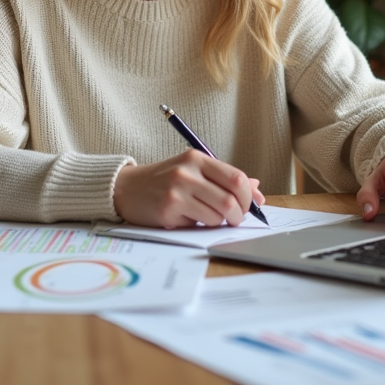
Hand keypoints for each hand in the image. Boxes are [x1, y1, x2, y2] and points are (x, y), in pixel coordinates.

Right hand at [113, 149, 264, 227]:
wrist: (126, 189)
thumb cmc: (164, 181)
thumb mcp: (193, 172)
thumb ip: (224, 179)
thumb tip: (257, 190)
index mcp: (198, 158)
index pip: (237, 178)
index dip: (249, 197)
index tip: (248, 206)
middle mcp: (188, 171)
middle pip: (231, 198)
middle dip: (239, 214)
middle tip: (234, 219)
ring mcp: (177, 189)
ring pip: (218, 214)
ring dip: (219, 222)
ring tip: (207, 217)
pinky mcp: (168, 209)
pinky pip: (199, 223)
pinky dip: (201, 226)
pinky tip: (188, 218)